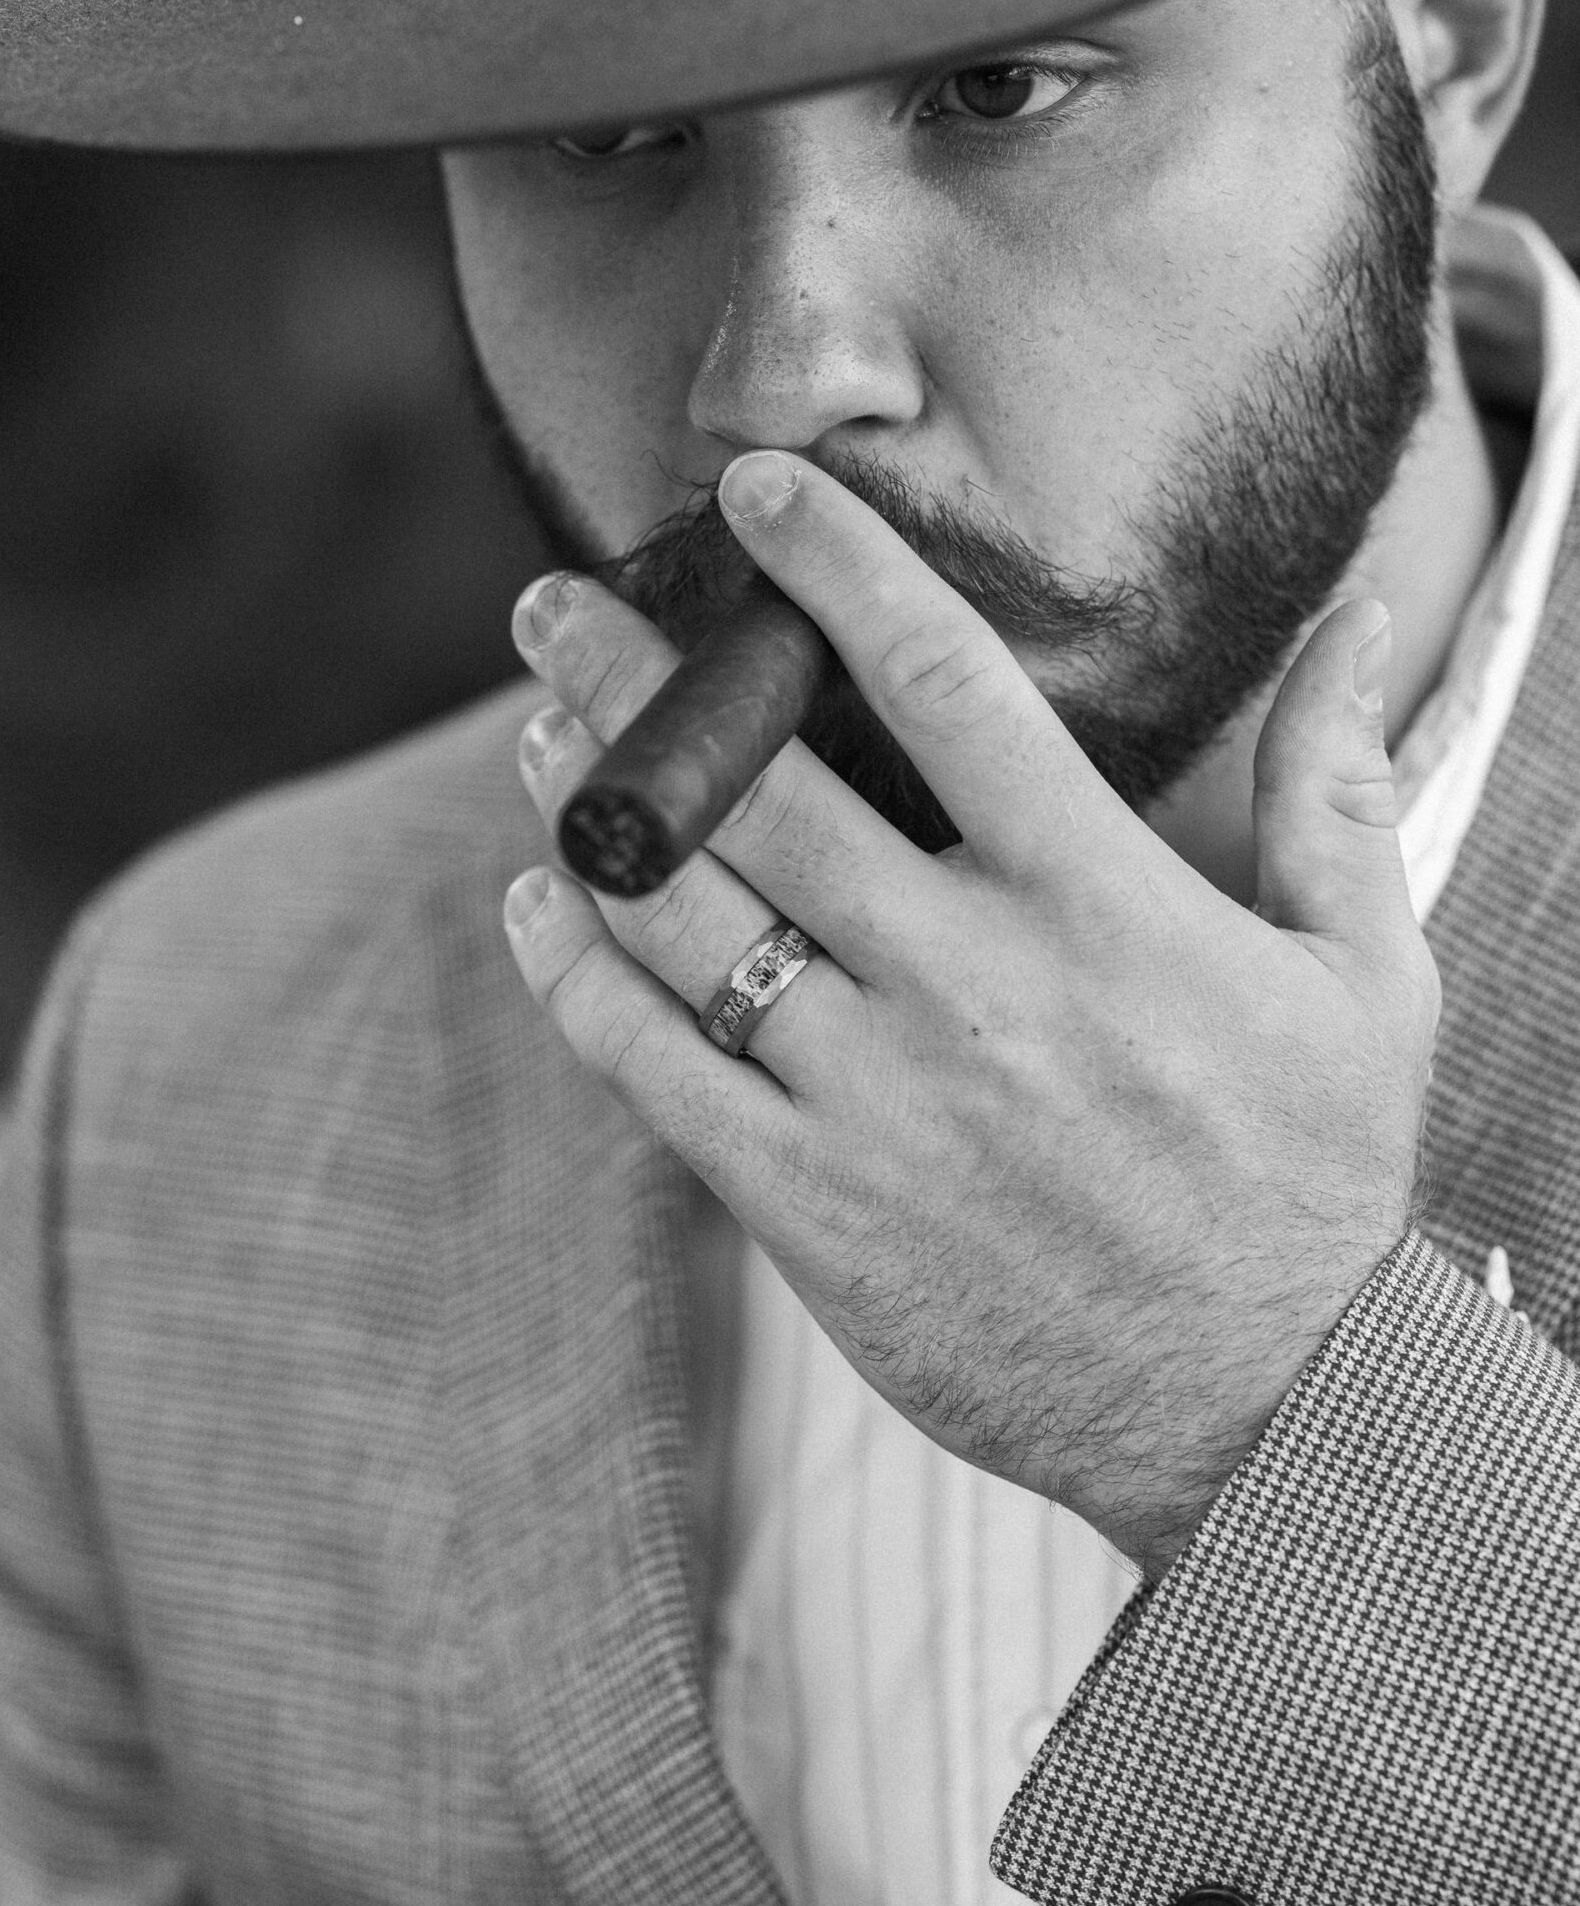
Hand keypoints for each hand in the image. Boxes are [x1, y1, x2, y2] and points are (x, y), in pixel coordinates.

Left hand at [503, 452, 1438, 1573]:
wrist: (1265, 1414)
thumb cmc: (1312, 1181)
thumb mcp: (1367, 977)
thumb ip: (1336, 788)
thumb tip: (1355, 624)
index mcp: (1102, 903)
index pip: (941, 681)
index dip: (831, 564)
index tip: (752, 491)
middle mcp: (972, 985)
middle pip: (760, 788)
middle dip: (635, 675)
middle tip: (555, 607)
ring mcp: (879, 1101)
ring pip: (685, 922)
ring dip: (588, 809)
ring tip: (538, 737)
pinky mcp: (813, 1211)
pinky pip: (652, 1073)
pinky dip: (579, 979)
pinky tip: (543, 907)